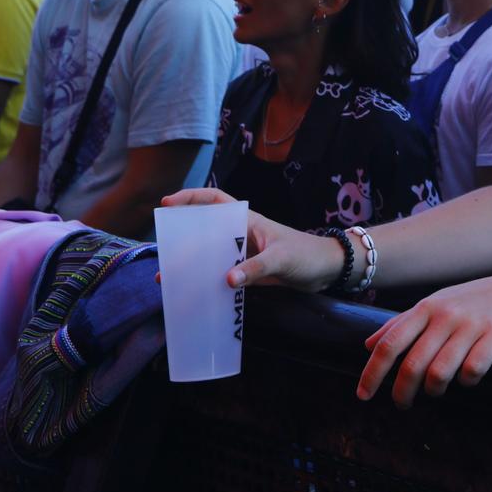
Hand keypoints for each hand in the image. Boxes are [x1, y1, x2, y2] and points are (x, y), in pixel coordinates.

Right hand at [159, 187, 338, 292]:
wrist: (328, 271)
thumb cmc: (308, 255)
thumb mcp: (281, 259)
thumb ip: (255, 268)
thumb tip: (226, 280)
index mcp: (248, 221)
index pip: (215, 201)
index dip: (191, 198)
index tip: (167, 203)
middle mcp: (242, 234)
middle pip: (206, 231)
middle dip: (183, 240)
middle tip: (163, 254)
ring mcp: (244, 253)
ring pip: (211, 255)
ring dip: (192, 265)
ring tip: (169, 279)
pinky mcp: (249, 272)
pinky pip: (222, 273)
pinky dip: (207, 281)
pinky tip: (194, 292)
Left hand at [356, 268, 491, 407]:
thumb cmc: (475, 301)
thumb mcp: (436, 304)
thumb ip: (402, 323)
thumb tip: (367, 344)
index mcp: (426, 307)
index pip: (390, 344)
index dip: (373, 372)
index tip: (363, 395)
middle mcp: (446, 314)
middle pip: (412, 364)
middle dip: (402, 392)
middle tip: (402, 404)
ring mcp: (472, 324)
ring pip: (440, 372)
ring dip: (434, 390)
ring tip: (436, 391)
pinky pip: (473, 370)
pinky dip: (467, 382)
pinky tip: (468, 379)